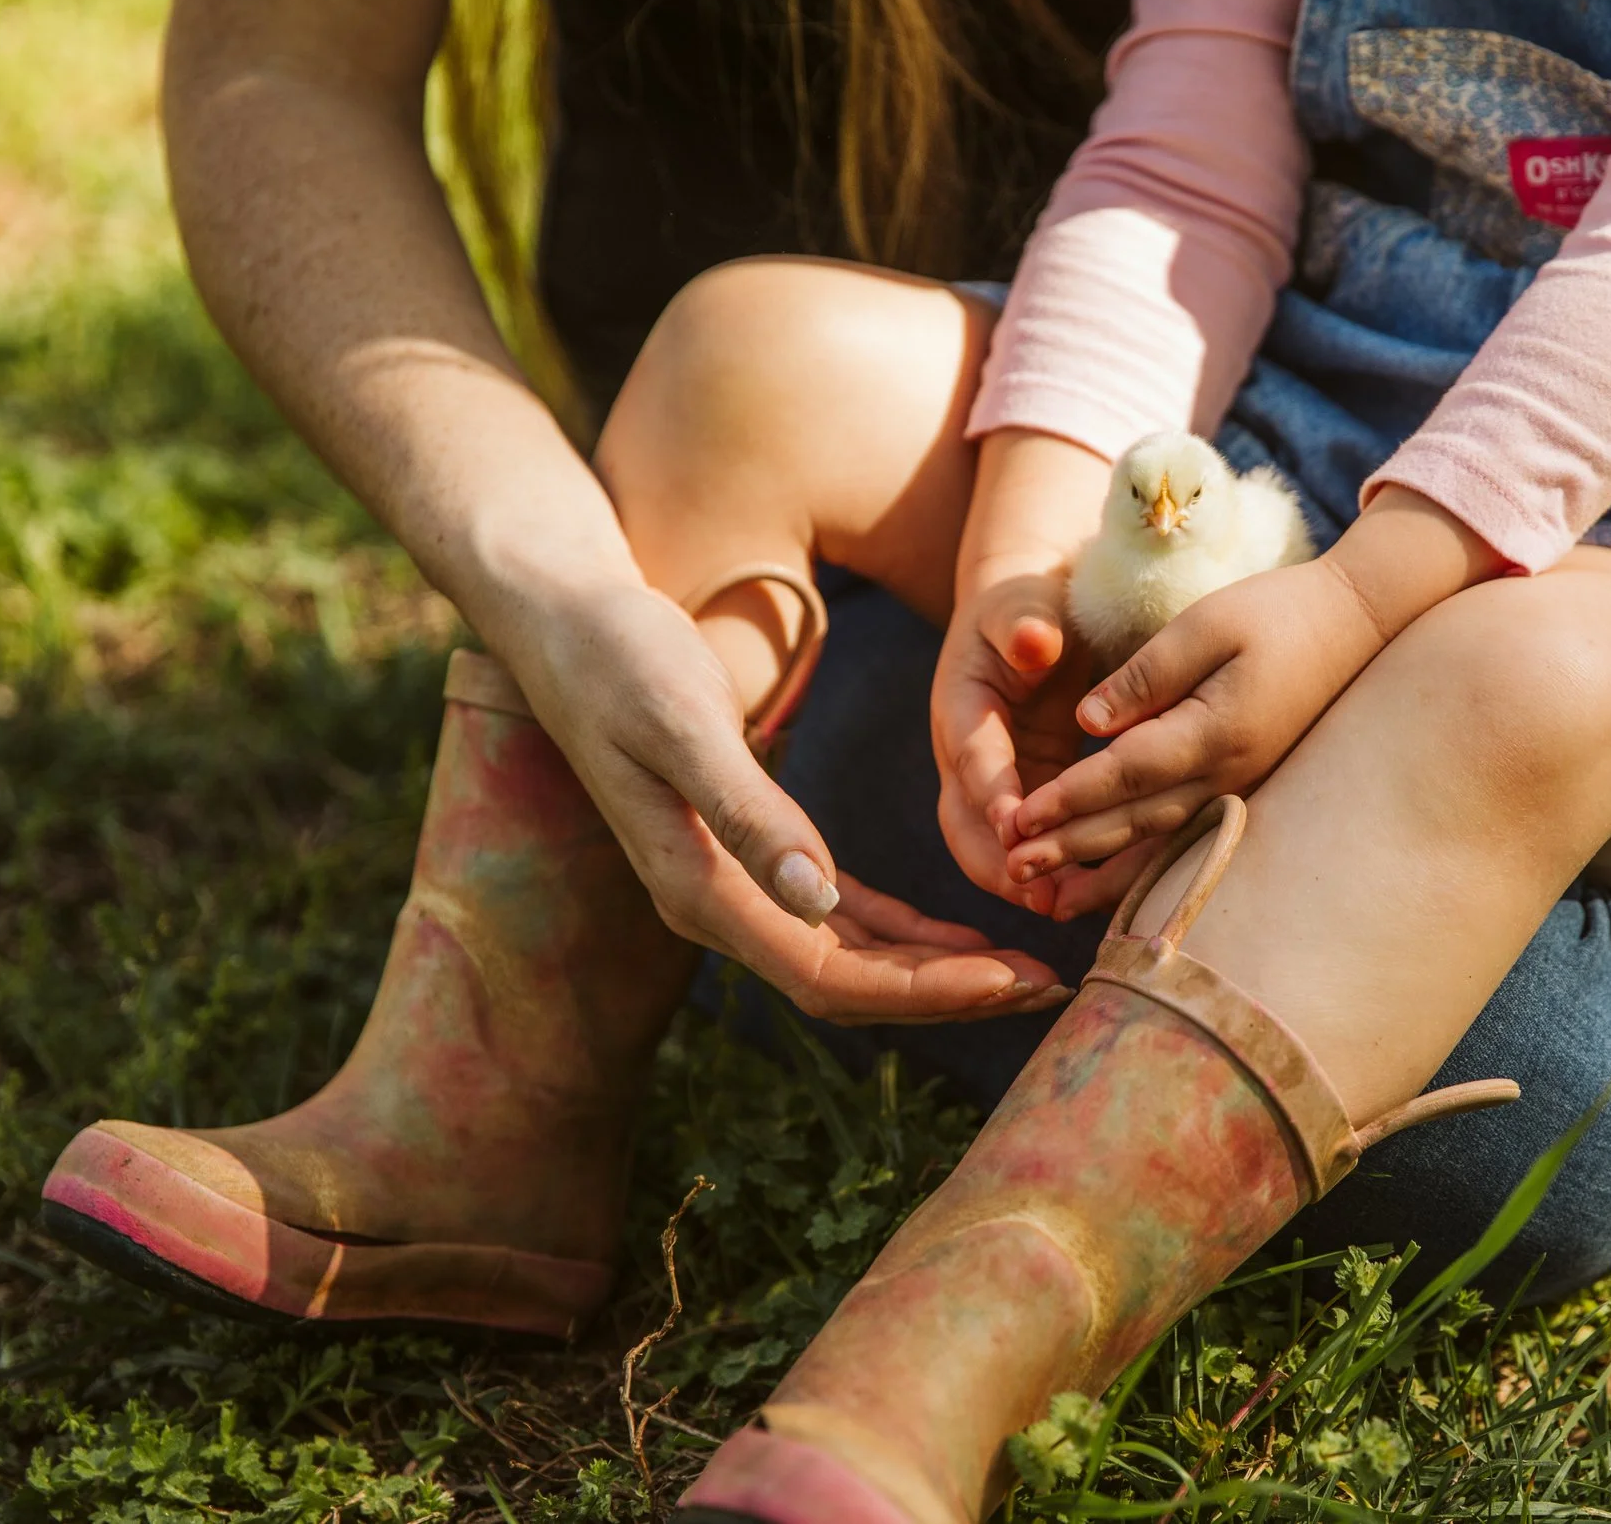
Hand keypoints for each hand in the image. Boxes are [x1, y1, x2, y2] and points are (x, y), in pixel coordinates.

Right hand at [498, 577, 1065, 1022]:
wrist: (560, 618)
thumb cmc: (619, 656)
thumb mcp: (685, 723)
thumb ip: (748, 814)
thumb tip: (817, 901)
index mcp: (701, 889)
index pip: (828, 975)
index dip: (923, 989)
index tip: (1009, 981)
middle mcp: (716, 906)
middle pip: (849, 985)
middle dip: (951, 993)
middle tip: (1050, 988)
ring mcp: (729, 885)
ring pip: (848, 958)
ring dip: (935, 972)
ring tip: (1025, 970)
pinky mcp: (745, 853)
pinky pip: (838, 918)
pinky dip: (902, 933)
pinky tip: (959, 935)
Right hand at [929, 565, 1095, 915]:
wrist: (1032, 618)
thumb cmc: (1029, 605)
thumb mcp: (1024, 604)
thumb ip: (1024, 623)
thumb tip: (1034, 641)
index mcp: (960, 706)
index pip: (972, 757)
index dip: (991, 793)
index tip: (1016, 826)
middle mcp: (966, 755)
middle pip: (964, 821)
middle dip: (994, 859)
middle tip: (1036, 891)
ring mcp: (994, 782)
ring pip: (991, 845)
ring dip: (1020, 879)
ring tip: (1062, 907)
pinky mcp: (1027, 796)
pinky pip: (1030, 843)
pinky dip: (1052, 869)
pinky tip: (1088, 894)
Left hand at [1004, 486, 1511, 919]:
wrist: (1356, 626)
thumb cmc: (1277, 612)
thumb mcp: (1205, 624)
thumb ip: (1144, 676)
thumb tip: (1086, 723)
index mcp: (1213, 731)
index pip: (1123, 773)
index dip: (1067, 800)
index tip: (1017, 820)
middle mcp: (1227, 774)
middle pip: (1134, 823)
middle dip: (1070, 849)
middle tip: (1013, 872)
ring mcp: (1240, 787)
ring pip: (1161, 844)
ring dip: (1103, 875)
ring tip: (1052, 905)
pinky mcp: (1245, 787)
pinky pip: (1188, 839)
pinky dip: (1146, 868)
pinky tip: (1115, 888)